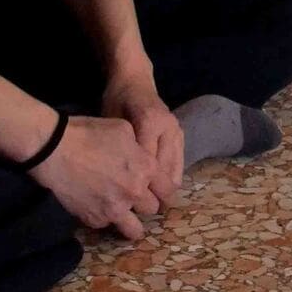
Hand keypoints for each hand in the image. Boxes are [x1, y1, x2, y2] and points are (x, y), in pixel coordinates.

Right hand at [28, 113, 165, 237]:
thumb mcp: (124, 129)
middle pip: (153, 208)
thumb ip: (140, 148)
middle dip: (147, 202)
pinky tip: (99, 206)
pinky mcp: (94, 220)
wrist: (56, 150)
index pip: (169, 190)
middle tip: (136, 195)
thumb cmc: (90, 133)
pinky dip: (107, 218)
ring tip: (124, 212)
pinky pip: (108, 225)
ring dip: (132, 220)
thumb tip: (142, 157)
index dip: (165, 190)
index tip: (160, 191)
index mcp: (146, 168)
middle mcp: (134, 192)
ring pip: (135, 229)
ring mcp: (115, 209)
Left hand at [102, 71, 183, 204]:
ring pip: (175, 170)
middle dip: (152, 194)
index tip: (127, 207)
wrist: (134, 79)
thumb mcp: (110, 122)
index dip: (137, 188)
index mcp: (150, 123)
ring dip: (164, 190)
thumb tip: (114, 181)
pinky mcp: (180, 134)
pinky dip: (170, 179)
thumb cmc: (117, 100)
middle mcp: (168, 128)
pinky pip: (179, 163)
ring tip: (152, 207)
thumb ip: (117, 149)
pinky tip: (161, 191)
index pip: (146, 165)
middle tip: (140, 212)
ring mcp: (177, 131)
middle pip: (164, 171)